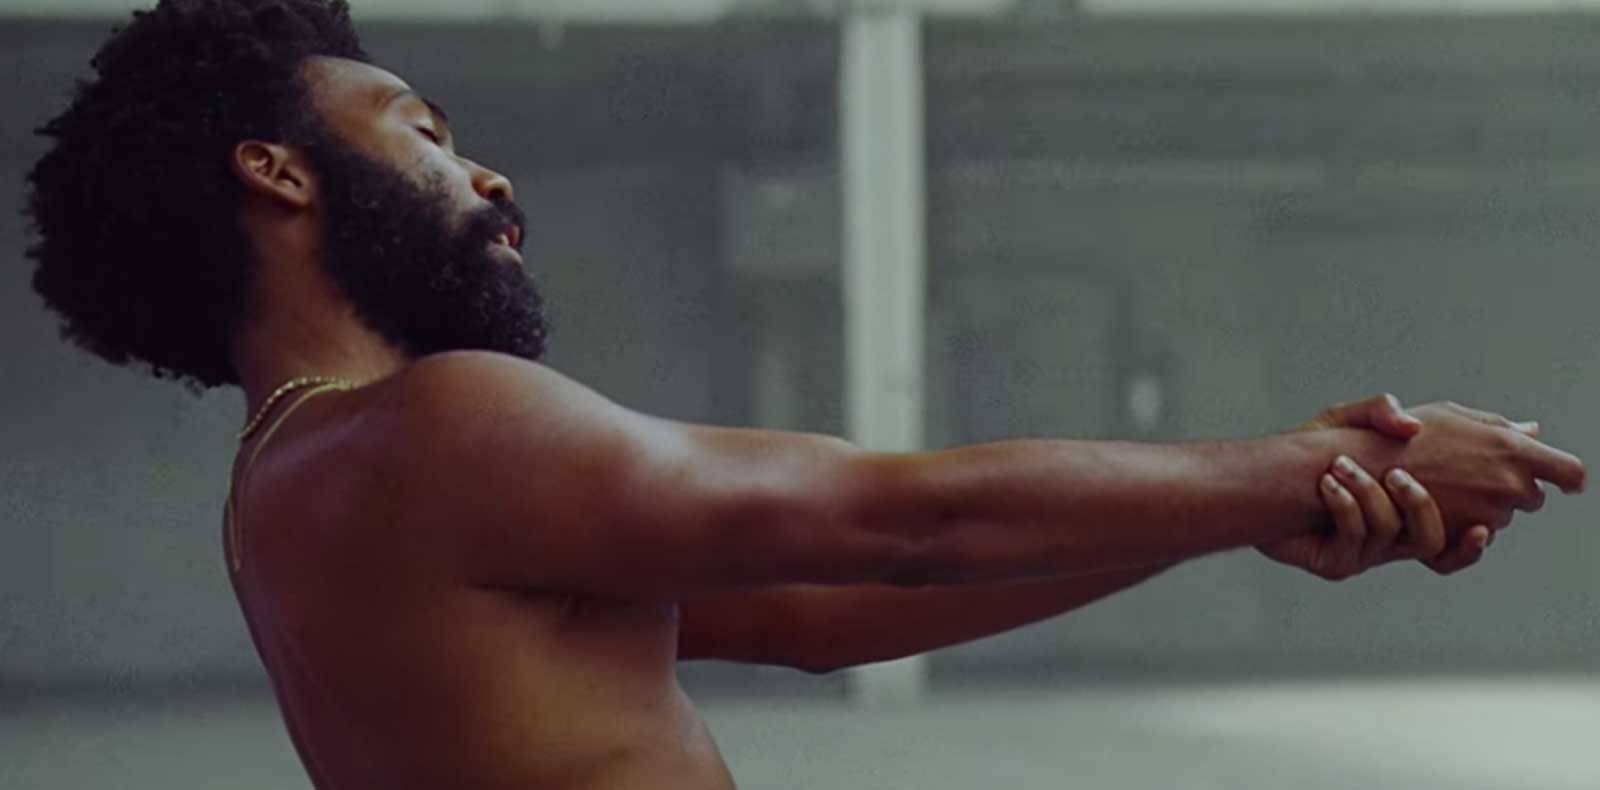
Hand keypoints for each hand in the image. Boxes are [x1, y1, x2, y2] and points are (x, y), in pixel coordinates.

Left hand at [1258, 393, 1546, 579]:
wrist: (1261, 478)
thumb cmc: (1312, 450)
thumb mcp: (1349, 420)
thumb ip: (1382, 412)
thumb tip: (1416, 423)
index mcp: (1409, 513)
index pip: (1457, 539)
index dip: (1473, 543)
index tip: (1484, 526)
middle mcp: (1391, 539)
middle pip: (1431, 543)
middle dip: (1420, 507)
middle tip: (1397, 474)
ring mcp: (1362, 553)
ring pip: (1389, 538)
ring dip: (1370, 498)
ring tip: (1341, 467)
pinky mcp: (1332, 561)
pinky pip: (1351, 542)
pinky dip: (1344, 509)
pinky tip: (1327, 485)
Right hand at [1373, 401, 1582, 545]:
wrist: (1350, 468)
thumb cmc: (1395, 435)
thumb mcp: (1447, 415)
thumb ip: (1496, 425)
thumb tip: (1532, 433)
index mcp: (1511, 450)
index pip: (1570, 473)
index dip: (1567, 478)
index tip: (1564, 482)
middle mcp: (1507, 486)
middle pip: (1532, 497)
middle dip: (1510, 488)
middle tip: (1470, 473)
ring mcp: (1486, 516)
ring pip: (1501, 518)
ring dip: (1482, 507)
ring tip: (1442, 486)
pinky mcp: (1461, 539)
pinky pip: (1476, 540)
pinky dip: (1465, 530)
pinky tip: (1444, 511)